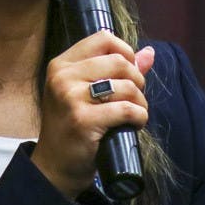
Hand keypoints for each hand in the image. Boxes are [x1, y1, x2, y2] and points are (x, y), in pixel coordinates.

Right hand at [31, 31, 152, 196]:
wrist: (55, 166)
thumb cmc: (73, 126)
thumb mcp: (86, 92)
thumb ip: (117, 70)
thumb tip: (149, 53)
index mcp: (62, 64)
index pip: (103, 38)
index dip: (124, 51)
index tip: (128, 72)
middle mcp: (62, 77)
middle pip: (119, 61)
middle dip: (137, 80)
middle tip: (134, 98)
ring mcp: (70, 98)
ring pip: (127, 86)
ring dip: (140, 102)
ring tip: (133, 114)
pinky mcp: (83, 121)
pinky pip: (127, 110)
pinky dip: (139, 117)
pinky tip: (134, 124)